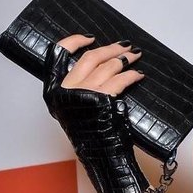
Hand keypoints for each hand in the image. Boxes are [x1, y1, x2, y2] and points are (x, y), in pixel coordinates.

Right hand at [42, 34, 151, 192]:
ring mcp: (83, 94)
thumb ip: (80, 86)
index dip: (73, 42)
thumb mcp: (77, 107)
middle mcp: (65, 91)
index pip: (56, 57)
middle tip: (125, 47)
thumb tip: (100, 62)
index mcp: (54, 92)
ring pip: (107, 66)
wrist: (101, 155)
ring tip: (135, 56)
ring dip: (125, 58)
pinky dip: (132, 75)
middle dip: (111, 49)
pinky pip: (121, 79)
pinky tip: (138, 75)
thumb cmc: (92, 132)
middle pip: (89, 58)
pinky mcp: (102, 99)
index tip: (89, 37)